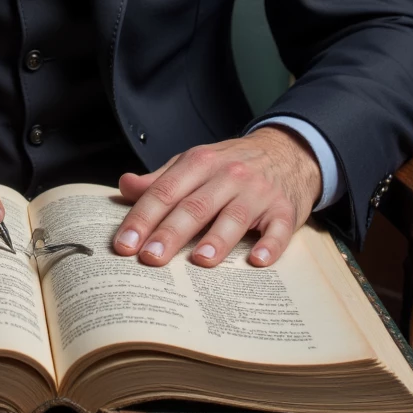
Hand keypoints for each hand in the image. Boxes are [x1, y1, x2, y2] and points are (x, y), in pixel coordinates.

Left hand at [113, 125, 322, 268]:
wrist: (287, 152)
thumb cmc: (232, 164)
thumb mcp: (195, 163)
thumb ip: (161, 179)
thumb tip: (125, 187)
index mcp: (200, 163)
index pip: (165, 192)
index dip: (143, 218)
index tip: (125, 244)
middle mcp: (229, 175)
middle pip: (195, 206)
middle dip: (170, 233)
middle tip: (150, 257)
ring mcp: (258, 193)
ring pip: (235, 216)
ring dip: (218, 239)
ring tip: (200, 260)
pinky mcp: (284, 211)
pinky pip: (279, 229)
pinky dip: (270, 244)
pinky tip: (258, 260)